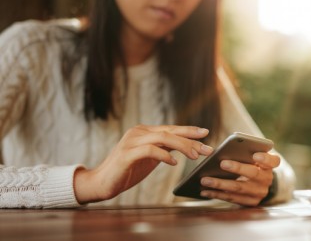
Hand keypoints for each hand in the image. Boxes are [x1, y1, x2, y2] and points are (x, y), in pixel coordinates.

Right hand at [74, 125, 213, 203]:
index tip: (206, 133)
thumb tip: (184, 146)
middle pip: (170, 131)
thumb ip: (163, 149)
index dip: (189, 130)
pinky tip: (174, 162)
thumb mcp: (149, 158)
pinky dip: (164, 155)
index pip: (171, 128)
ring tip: (195, 156)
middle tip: (207, 148)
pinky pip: (150, 150)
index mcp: (144, 132)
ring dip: (182, 146)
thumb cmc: (127, 170)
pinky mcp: (126, 154)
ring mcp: (131, 141)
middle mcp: (138, 132)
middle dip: (191, 139)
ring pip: (162, 138)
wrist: (102, 182)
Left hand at [199, 152, 279, 205]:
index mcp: (269, 165)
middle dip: (237, 168)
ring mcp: (259, 193)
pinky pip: (232, 198)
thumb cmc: (250, 164)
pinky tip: (205, 191)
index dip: (265, 159)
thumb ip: (245, 152)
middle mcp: (266, 179)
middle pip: (253, 173)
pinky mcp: (250, 202)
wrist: (257, 184)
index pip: (273, 161)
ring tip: (205, 180)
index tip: (255, 155)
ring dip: (220, 184)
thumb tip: (226, 149)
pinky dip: (217, 194)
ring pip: (238, 188)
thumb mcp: (252, 157)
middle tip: (222, 163)